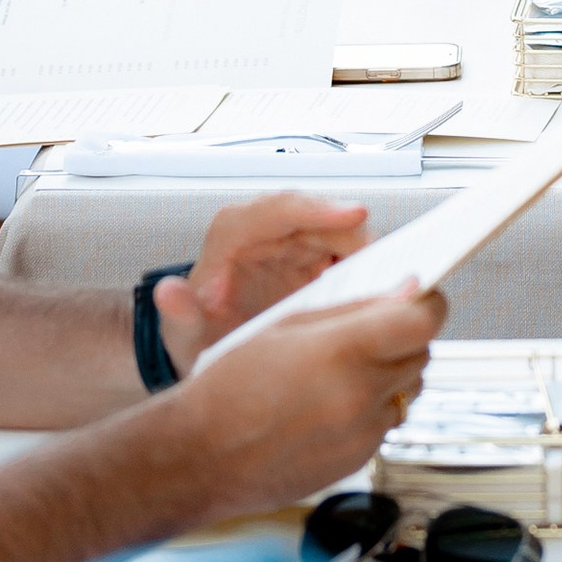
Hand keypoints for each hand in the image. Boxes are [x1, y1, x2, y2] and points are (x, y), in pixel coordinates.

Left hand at [153, 193, 369, 368]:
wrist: (210, 353)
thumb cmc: (197, 336)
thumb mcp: (183, 334)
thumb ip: (179, 314)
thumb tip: (168, 291)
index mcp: (234, 231)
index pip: (281, 207)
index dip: (321, 209)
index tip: (354, 215)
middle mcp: (270, 228)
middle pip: (323, 218)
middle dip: (358, 237)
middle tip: (390, 263)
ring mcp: (297, 243)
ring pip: (343, 235)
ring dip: (368, 255)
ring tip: (394, 279)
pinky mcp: (318, 261)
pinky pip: (350, 256)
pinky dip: (368, 271)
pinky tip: (382, 293)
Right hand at [160, 283, 447, 519]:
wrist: (200, 456)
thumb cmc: (229, 389)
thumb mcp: (287, 325)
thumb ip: (351, 310)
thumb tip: (403, 294)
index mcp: (343, 351)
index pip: (423, 320)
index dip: (428, 304)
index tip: (420, 297)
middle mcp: (360, 396)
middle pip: (422, 354)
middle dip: (408, 337)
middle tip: (380, 330)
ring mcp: (361, 435)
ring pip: (408, 391)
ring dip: (393, 375)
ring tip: (351, 369)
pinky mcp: (356, 463)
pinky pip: (386, 425)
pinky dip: (373, 409)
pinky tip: (335, 404)